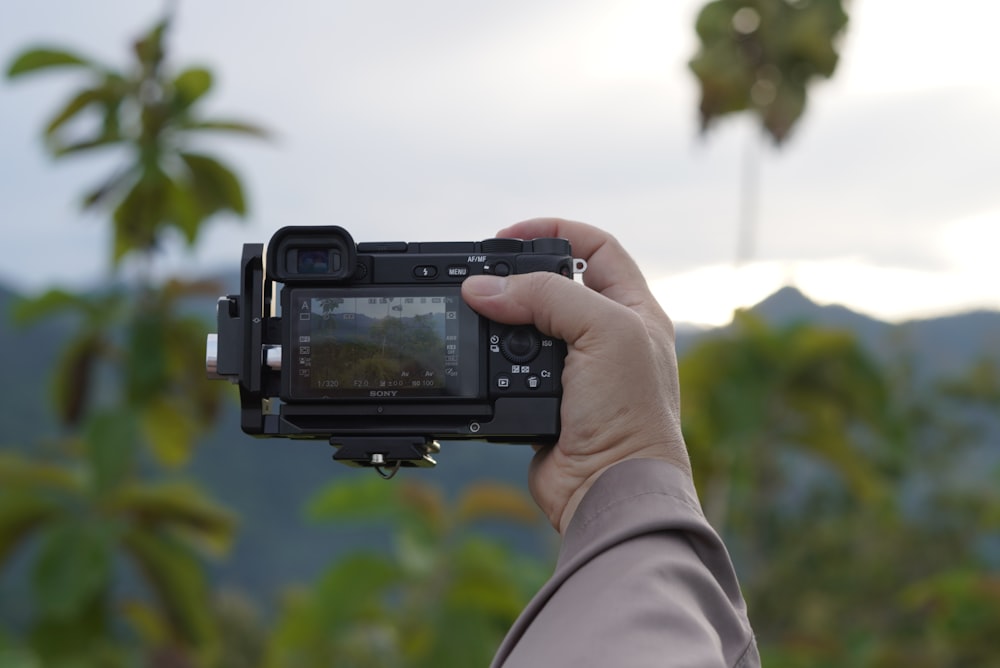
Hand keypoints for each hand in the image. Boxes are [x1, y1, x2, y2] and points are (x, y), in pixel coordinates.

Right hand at [462, 219, 689, 532]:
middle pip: (553, 286)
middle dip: (517, 277)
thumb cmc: (630, 414)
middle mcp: (606, 337)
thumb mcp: (603, 332)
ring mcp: (574, 371)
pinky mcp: (544, 401)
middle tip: (481, 279)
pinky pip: (507, 368)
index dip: (554, 232)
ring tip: (477, 317)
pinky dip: (491, 361)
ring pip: (525, 328)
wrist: (608, 488)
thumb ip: (548, 297)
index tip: (508, 236)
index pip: (596, 249)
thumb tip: (485, 288)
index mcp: (634, 310)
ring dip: (500, 321)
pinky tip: (481, 357)